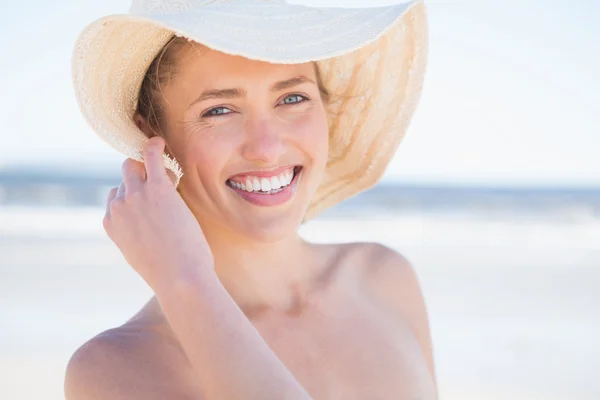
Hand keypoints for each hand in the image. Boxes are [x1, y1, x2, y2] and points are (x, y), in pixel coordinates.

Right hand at [103, 137, 213, 290]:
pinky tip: (159, 142)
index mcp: (111, 223)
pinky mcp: (156, 189)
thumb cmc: (168, 273)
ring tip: (170, 186)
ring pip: (134, 166)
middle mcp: (118, 207)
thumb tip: (147, 232)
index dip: (136, 197)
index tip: (154, 208)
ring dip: (151, 170)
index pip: (116, 196)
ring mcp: (134, 196)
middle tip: (164, 195)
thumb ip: (137, 238)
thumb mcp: (142, 255)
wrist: (179, 279)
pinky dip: (153, 147)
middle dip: (141, 181)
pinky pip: (150, 157)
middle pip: (123, 178)